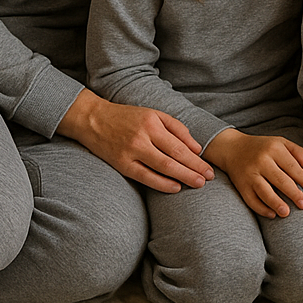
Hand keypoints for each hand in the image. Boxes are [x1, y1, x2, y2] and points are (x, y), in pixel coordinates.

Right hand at [58, 88, 213, 192]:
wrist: (93, 119)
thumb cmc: (127, 117)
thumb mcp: (153, 114)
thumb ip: (176, 128)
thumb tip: (197, 148)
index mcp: (152, 122)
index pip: (180, 145)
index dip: (196, 159)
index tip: (209, 169)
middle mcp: (143, 136)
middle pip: (174, 157)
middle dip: (194, 170)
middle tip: (208, 179)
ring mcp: (131, 151)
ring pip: (162, 167)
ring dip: (182, 177)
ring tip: (197, 184)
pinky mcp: (121, 164)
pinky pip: (145, 177)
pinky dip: (161, 184)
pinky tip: (175, 188)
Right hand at [203, 129, 302, 218]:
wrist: (233, 148)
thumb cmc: (262, 147)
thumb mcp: (280, 142)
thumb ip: (297, 151)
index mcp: (274, 148)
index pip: (292, 166)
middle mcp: (261, 161)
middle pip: (280, 180)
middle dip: (293, 193)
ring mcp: (250, 174)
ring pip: (264, 191)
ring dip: (275, 203)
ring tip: (286, 213)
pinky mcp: (241, 186)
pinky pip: (251, 200)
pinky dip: (261, 208)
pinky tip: (272, 215)